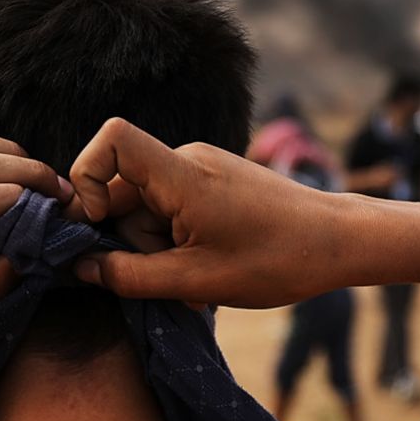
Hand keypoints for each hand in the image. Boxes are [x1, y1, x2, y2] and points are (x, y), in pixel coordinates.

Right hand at [66, 118, 345, 307]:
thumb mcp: (195, 281)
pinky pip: (170, 207)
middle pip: (123, 191)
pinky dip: (175, 240)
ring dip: (157, 248)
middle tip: (169, 280)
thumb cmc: (275, 260)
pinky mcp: (212, 182)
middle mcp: (187, 159)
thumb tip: (80, 267)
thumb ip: (130, 275)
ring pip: (147, 206)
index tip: (101, 226)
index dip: (87, 177)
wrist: (339, 242)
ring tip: (195, 280)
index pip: (111, 139)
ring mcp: (201, 169)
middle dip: (132, 240)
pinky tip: (204, 267)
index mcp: (181, 174)